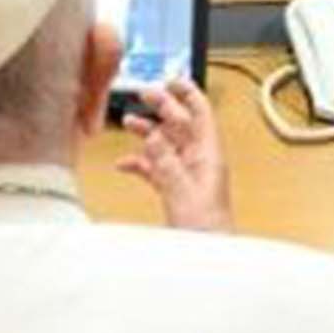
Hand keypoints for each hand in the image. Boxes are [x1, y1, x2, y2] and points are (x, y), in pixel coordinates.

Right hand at [117, 79, 232, 231]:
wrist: (208, 253)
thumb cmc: (207, 228)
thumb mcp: (182, 191)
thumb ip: (165, 162)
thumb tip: (153, 134)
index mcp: (208, 154)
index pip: (201, 113)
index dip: (188, 93)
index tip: (171, 79)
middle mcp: (199, 160)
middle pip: (180, 124)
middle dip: (162, 107)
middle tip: (143, 93)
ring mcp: (187, 174)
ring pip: (166, 144)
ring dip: (148, 132)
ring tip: (129, 122)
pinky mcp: (176, 189)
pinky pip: (156, 168)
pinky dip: (141, 162)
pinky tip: (125, 163)